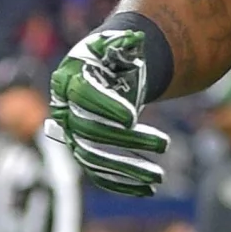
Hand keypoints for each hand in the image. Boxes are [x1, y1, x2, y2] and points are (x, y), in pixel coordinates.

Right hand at [48, 29, 169, 195]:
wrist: (104, 69)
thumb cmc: (112, 53)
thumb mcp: (118, 43)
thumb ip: (124, 43)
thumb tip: (135, 40)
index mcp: (70, 80)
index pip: (84, 96)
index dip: (106, 106)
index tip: (133, 116)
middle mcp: (65, 112)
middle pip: (93, 132)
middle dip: (129, 141)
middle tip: (165, 144)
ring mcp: (72, 135)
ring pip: (95, 159)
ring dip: (128, 170)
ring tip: (159, 177)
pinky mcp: (85, 152)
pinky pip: (99, 173)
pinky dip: (121, 183)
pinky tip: (146, 191)